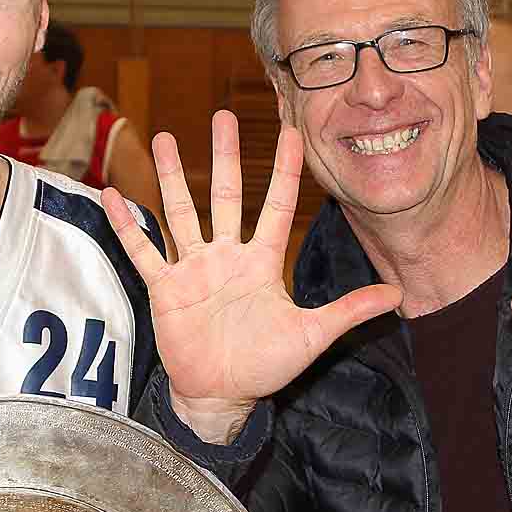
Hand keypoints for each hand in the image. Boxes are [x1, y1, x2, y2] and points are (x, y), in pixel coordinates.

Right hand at [103, 111, 399, 441]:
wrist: (221, 395)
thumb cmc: (264, 365)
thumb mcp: (312, 336)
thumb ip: (349, 311)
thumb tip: (398, 294)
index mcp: (261, 262)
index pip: (274, 206)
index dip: (283, 170)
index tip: (291, 131)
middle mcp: (226, 256)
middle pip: (224, 196)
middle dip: (224, 156)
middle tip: (223, 115)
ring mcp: (193, 269)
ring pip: (181, 213)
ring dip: (170, 177)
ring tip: (162, 137)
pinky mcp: (165, 288)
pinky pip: (143, 251)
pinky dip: (127, 226)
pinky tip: (113, 196)